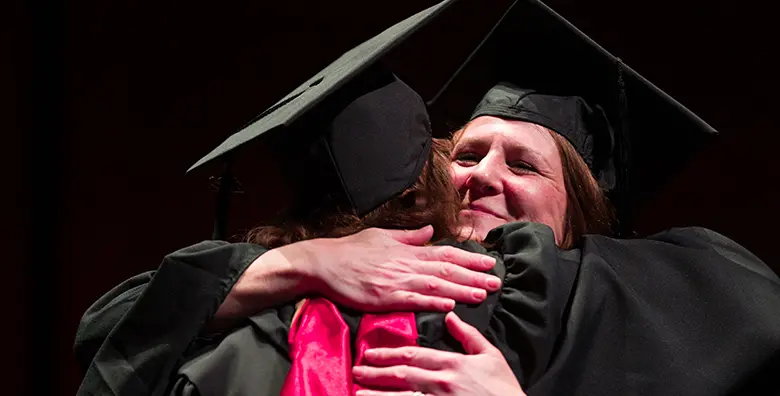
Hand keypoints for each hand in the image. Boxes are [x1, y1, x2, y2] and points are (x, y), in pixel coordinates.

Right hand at [297, 225, 500, 311]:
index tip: (489, 262)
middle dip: (474, 276)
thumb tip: (430, 232)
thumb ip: (409, 237)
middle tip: (496, 281)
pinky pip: (413, 300)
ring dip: (461, 290)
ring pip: (436, 286)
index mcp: (408, 251)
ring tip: (482, 294)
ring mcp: (396, 282)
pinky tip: (449, 305)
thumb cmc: (351, 250)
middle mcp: (406, 265)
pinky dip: (433, 302)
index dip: (470, 259)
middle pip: (447, 270)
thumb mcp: (382, 236)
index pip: (445, 255)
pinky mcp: (384, 298)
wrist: (324, 263)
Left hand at [352, 312, 525, 395]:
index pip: (414, 355)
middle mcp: (441, 383)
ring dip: (378, 394)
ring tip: (358, 391)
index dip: (390, 353)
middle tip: (357, 368)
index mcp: (452, 364)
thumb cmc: (504, 388)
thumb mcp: (490, 357)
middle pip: (402, 374)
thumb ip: (468, 336)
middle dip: (377, 371)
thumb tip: (451, 316)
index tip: (371, 352)